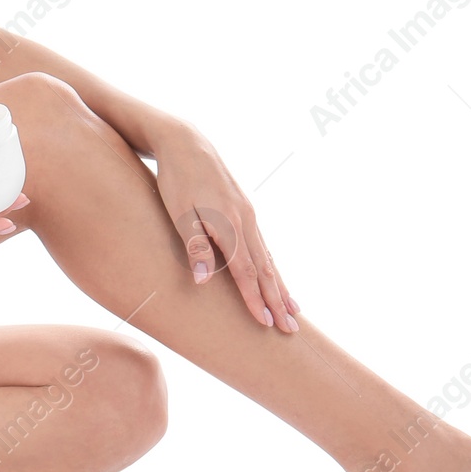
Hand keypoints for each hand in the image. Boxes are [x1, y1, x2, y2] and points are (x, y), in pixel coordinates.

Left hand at [150, 125, 299, 331]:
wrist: (185, 141)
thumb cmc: (176, 179)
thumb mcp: (179, 212)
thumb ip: (194, 245)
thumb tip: (205, 281)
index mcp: (230, 224)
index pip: (245, 271)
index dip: (254, 299)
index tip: (266, 324)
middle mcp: (245, 220)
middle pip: (264, 268)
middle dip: (277, 300)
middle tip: (291, 330)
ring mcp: (247, 214)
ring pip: (268, 257)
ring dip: (280, 286)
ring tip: (294, 310)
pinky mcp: (244, 209)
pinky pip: (263, 244)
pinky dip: (272, 265)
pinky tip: (275, 275)